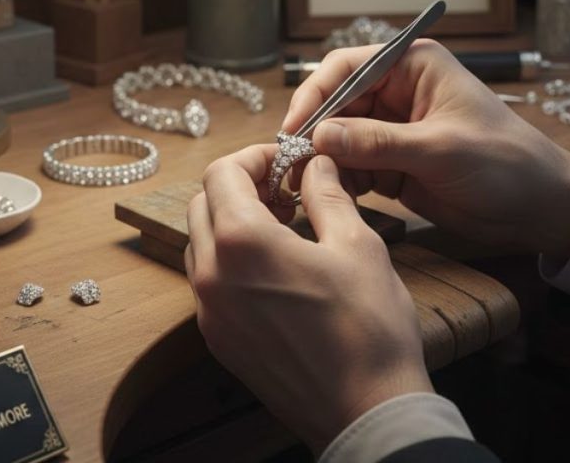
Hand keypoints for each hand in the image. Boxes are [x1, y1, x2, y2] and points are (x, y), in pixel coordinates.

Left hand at [186, 146, 432, 452]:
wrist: (366, 412)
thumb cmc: (369, 329)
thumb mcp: (356, 245)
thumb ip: (327, 194)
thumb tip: (316, 165)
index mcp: (242, 242)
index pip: (222, 173)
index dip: (254, 157)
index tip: (285, 161)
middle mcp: (212, 275)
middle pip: (203, 204)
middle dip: (239, 186)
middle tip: (284, 190)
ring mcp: (209, 311)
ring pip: (200, 242)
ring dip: (230, 221)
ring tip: (280, 225)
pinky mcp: (218, 339)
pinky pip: (207, 281)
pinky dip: (229, 259)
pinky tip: (273, 266)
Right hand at [283, 39, 569, 260]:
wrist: (541, 209)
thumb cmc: (505, 163)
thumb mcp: (440, 149)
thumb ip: (378, 143)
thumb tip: (319, 136)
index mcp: (413, 66)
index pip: (346, 68)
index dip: (316, 95)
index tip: (295, 128)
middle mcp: (397, 92)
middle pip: (335, 104)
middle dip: (314, 133)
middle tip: (292, 164)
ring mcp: (392, 129)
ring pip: (338, 138)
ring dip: (322, 160)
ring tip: (305, 185)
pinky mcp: (391, 163)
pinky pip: (351, 166)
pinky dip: (339, 180)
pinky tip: (330, 195)